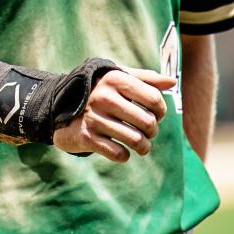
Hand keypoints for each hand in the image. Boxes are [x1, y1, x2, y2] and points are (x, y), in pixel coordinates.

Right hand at [52, 67, 175, 162]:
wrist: (61, 107)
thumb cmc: (100, 91)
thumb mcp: (119, 78)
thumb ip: (146, 79)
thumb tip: (173, 82)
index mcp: (115, 79)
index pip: (154, 99)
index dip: (161, 110)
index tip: (157, 114)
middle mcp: (104, 97)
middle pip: (147, 122)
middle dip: (153, 131)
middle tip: (149, 132)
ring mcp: (95, 117)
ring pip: (135, 140)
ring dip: (143, 147)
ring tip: (142, 145)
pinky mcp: (87, 137)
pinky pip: (118, 154)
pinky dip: (124, 155)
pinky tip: (122, 150)